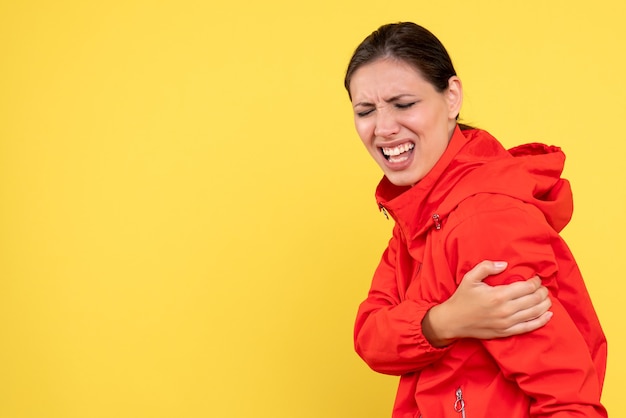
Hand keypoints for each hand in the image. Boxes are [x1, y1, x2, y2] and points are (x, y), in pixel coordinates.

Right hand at [422, 260, 551, 346]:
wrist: (453, 321)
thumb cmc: (461, 298)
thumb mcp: (470, 278)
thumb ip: (486, 267)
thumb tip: (504, 264)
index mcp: (498, 295)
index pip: (526, 287)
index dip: (536, 282)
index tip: (537, 278)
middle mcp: (505, 310)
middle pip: (534, 299)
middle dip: (542, 292)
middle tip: (543, 288)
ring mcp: (507, 323)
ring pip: (534, 313)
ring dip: (545, 304)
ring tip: (546, 298)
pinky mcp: (506, 332)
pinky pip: (529, 327)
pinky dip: (541, 321)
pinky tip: (548, 315)